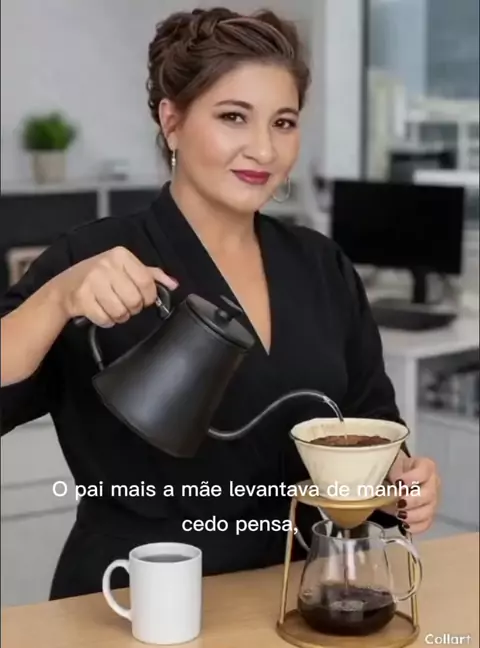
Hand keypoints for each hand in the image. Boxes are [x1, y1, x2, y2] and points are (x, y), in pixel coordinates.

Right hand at [55, 246, 177, 326]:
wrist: (64, 287)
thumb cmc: (99, 277)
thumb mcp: (125, 269)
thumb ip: (151, 275)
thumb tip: (174, 284)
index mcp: (121, 255)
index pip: (147, 283)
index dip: (148, 297)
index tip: (143, 299)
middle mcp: (106, 264)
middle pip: (135, 300)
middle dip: (133, 308)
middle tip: (124, 303)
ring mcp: (92, 281)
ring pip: (121, 312)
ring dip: (119, 316)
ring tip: (112, 307)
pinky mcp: (82, 298)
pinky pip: (105, 319)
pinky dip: (106, 321)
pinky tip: (100, 311)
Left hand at [386, 452, 440, 533]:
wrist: (395, 480)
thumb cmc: (394, 469)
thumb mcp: (392, 465)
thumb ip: (394, 471)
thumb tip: (397, 483)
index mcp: (425, 466)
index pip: (425, 470)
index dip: (413, 477)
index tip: (398, 483)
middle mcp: (433, 483)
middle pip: (429, 494)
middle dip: (413, 501)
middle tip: (398, 503)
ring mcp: (432, 500)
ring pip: (429, 511)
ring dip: (413, 515)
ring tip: (398, 514)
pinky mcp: (428, 515)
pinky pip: (426, 524)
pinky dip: (415, 526)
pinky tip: (403, 525)